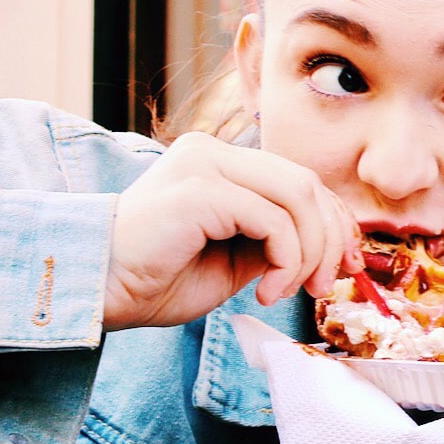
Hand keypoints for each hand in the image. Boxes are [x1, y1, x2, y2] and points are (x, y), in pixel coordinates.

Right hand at [104, 132, 362, 330]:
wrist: (95, 291)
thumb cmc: (156, 280)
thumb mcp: (234, 259)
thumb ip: (274, 239)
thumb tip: (330, 246)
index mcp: (222, 163)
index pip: (301, 180)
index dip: (335, 222)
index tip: (348, 268)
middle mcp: (214, 152)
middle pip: (307, 184)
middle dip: (330, 239)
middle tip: (325, 287)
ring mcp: (205, 163)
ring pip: (298, 197)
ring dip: (308, 253)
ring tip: (288, 291)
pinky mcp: (200, 187)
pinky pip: (272, 219)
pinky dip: (284, 259)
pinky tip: (263, 292)